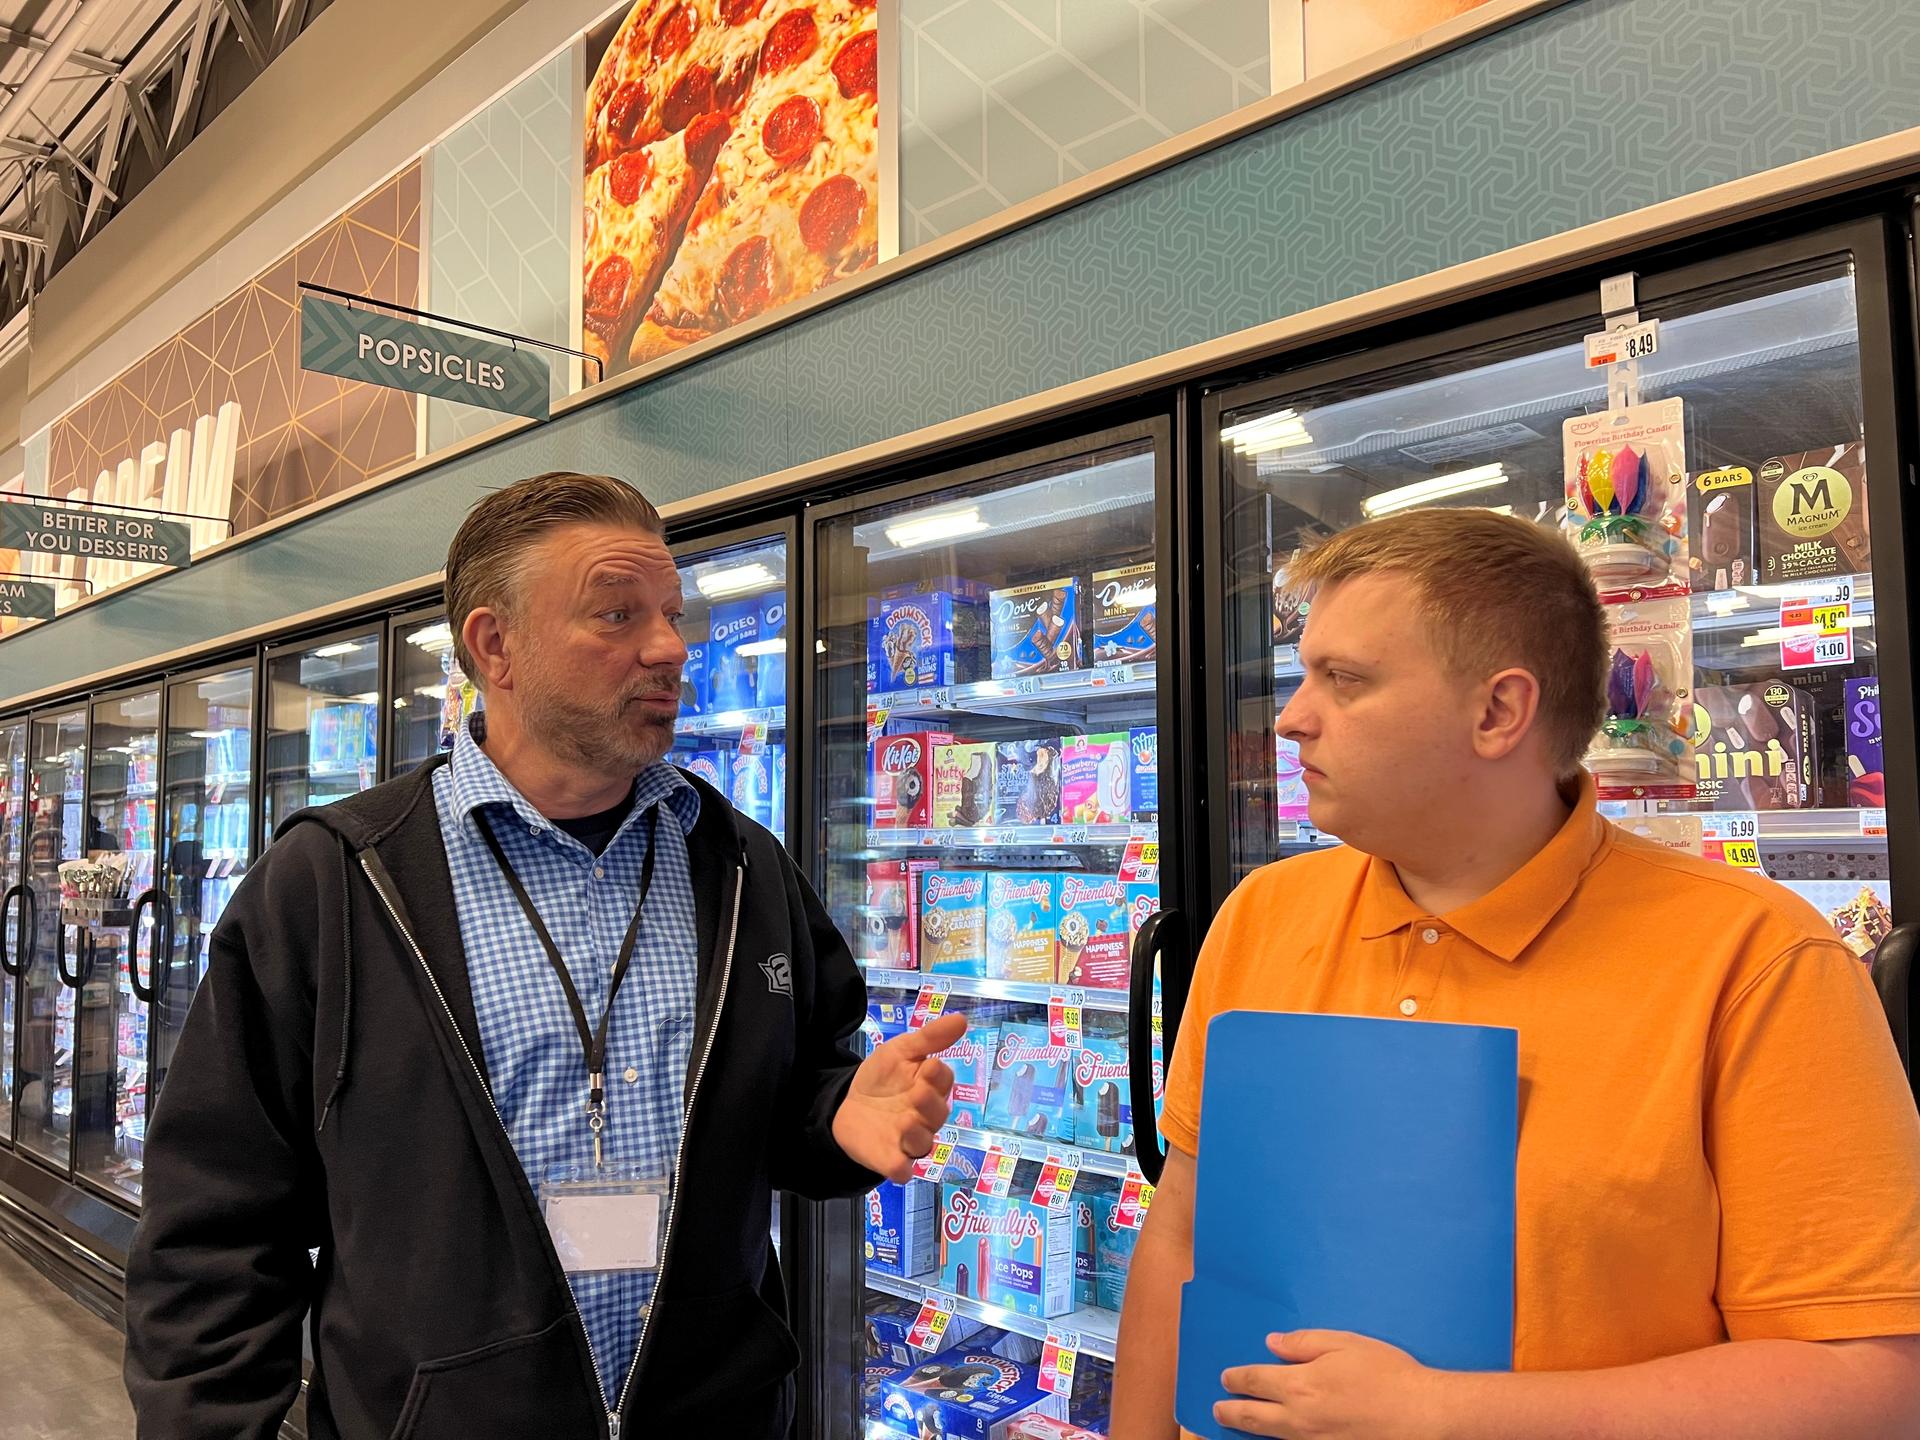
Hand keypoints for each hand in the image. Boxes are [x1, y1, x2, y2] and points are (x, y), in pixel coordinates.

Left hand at [833, 1012, 965, 1181]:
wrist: (847, 1104)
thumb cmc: (883, 1078)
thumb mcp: (901, 1051)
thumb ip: (930, 1038)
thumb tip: (962, 1019)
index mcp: (930, 1086)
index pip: (944, 1082)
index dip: (938, 1077)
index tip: (929, 1066)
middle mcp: (925, 1116)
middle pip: (937, 1113)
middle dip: (929, 1103)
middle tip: (917, 1092)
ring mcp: (909, 1139)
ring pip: (923, 1143)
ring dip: (917, 1134)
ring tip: (905, 1123)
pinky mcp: (890, 1159)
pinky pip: (902, 1169)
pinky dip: (901, 1169)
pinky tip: (899, 1165)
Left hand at [1215, 1331, 1446, 1439]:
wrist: (1422, 1415)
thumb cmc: (1386, 1373)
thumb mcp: (1344, 1344)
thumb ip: (1303, 1343)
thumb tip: (1272, 1344)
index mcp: (1300, 1385)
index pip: (1255, 1381)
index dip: (1237, 1379)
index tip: (1226, 1377)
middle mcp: (1301, 1420)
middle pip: (1254, 1418)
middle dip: (1232, 1412)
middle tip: (1217, 1410)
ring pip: (1273, 1438)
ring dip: (1251, 1431)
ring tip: (1238, 1425)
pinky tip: (1278, 1438)